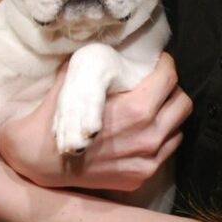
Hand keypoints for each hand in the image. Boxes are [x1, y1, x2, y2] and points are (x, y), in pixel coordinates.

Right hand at [0, 52, 191, 190]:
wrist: (39, 162)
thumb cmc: (55, 118)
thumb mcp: (76, 80)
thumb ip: (100, 66)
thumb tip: (115, 46)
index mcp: (137, 108)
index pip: (169, 77)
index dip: (163, 64)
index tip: (156, 62)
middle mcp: (148, 135)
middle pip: (182, 102)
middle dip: (170, 90)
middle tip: (154, 85)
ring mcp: (147, 160)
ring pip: (178, 128)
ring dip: (166, 115)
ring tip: (149, 109)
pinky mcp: (142, 176)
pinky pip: (167, 150)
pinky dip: (159, 138)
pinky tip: (140, 132)